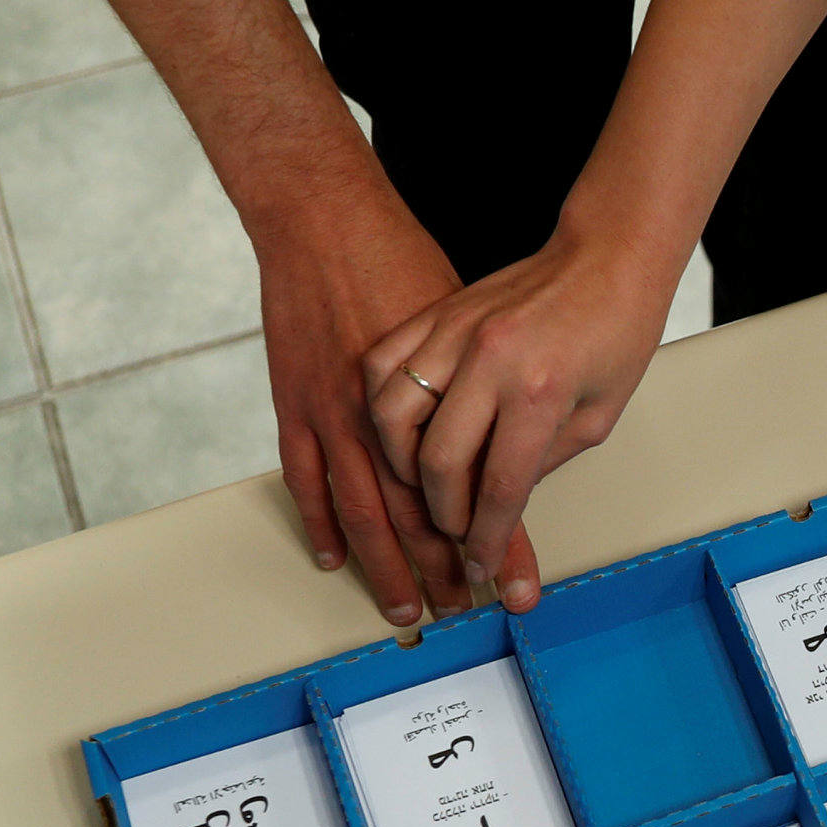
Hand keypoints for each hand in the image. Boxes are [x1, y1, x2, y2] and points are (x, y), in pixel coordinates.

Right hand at [258, 192, 533, 627]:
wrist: (332, 217)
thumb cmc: (414, 265)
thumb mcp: (514, 333)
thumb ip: (520, 409)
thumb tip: (523, 478)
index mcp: (497, 382)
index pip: (498, 488)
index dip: (501, 544)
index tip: (508, 584)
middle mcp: (420, 399)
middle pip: (430, 506)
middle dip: (445, 567)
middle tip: (460, 610)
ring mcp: (350, 401)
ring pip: (370, 502)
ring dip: (386, 563)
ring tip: (405, 607)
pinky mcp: (303, 396)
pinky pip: (310, 475)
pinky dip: (321, 520)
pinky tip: (332, 557)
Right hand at [361, 222, 679, 615]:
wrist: (606, 256)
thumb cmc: (615, 334)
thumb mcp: (598, 415)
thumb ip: (544, 463)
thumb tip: (501, 510)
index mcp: (540, 390)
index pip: (500, 487)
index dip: (488, 537)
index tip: (482, 565)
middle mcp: (490, 360)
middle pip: (438, 462)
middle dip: (443, 515)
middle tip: (454, 536)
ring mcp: (453, 332)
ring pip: (392, 417)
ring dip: (401, 468)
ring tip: (423, 492)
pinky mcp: (433, 313)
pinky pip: (381, 369)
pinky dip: (378, 412)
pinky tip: (394, 440)